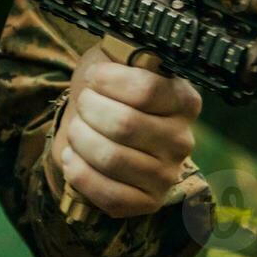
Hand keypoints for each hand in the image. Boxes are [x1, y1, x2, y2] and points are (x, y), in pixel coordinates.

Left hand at [51, 45, 201, 218]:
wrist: (104, 133)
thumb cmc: (111, 94)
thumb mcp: (117, 62)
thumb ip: (119, 54)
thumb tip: (113, 54)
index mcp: (183, 100)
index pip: (146, 90)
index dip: (110, 81)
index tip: (94, 77)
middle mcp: (182, 139)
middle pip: (125, 124)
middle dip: (90, 109)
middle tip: (82, 103)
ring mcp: (167, 174)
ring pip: (112, 158)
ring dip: (81, 139)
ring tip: (76, 129)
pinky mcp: (148, 202)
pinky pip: (109, 194)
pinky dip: (80, 173)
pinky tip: (73, 158)